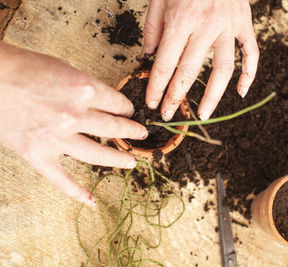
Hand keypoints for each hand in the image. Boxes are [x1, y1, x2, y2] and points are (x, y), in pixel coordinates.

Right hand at [0, 43, 147, 205]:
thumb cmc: (27, 67)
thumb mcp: (67, 68)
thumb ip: (87, 89)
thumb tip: (104, 103)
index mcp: (85, 90)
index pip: (118, 104)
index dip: (127, 109)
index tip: (129, 113)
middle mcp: (75, 115)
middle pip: (115, 129)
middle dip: (132, 132)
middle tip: (141, 135)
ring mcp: (57, 137)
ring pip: (98, 155)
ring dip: (119, 159)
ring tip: (132, 161)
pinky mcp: (38, 154)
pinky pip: (62, 179)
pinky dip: (77, 192)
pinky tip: (93, 201)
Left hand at [141, 0, 258, 120]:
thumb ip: (152, 28)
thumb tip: (148, 56)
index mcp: (180, 19)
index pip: (164, 63)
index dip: (156, 86)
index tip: (151, 103)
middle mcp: (205, 25)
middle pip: (189, 71)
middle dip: (176, 97)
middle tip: (168, 115)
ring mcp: (228, 26)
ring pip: (222, 69)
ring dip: (212, 96)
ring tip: (202, 115)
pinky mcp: (244, 23)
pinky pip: (251, 53)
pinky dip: (249, 74)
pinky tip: (240, 92)